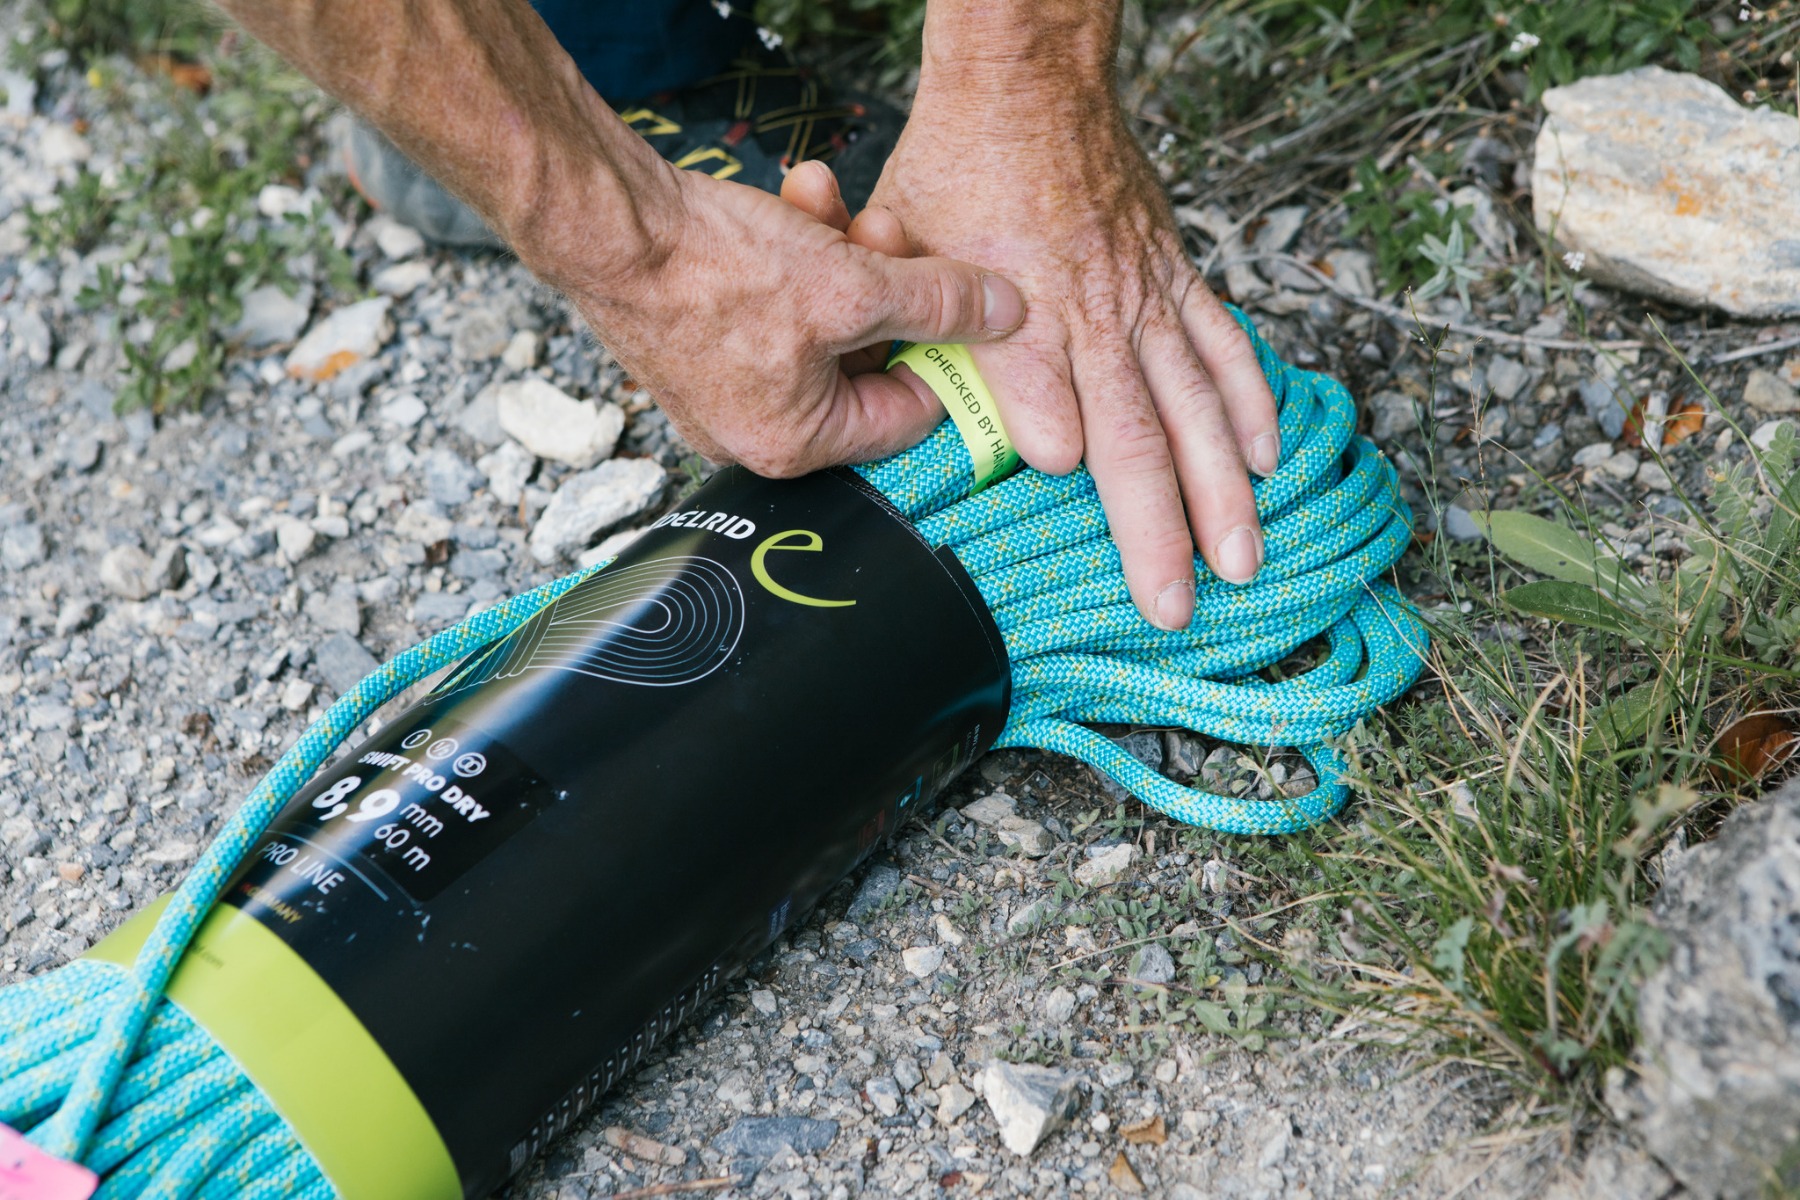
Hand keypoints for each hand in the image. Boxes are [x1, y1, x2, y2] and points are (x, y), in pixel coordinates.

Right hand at [541, 160, 1024, 476]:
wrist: (607, 224)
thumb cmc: (712, 271)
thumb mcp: (855, 283)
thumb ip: (941, 302)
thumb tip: (1007, 313)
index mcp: (796, 444)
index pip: (906, 413)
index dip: (942, 350)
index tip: (962, 305)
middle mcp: (755, 431)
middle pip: (861, 359)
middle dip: (883, 284)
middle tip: (886, 228)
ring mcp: (721, 388)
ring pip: (818, 320)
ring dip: (838, 253)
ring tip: (828, 199)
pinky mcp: (698, 341)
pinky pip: (771, 304)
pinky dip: (791, 252)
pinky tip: (794, 198)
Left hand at [866, 68, 1279, 630]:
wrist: (1025, 81)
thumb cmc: (955, 167)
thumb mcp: (900, 244)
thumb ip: (910, 327)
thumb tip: (913, 405)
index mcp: (1019, 306)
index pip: (1039, 387)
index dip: (1053, 434)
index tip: (1067, 483)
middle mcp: (1092, 310)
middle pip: (1135, 432)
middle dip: (1159, 526)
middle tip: (1178, 602)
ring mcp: (1143, 296)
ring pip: (1195, 406)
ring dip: (1221, 490)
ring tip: (1244, 559)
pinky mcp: (1173, 274)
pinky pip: (1224, 345)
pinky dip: (1250, 402)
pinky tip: (1267, 457)